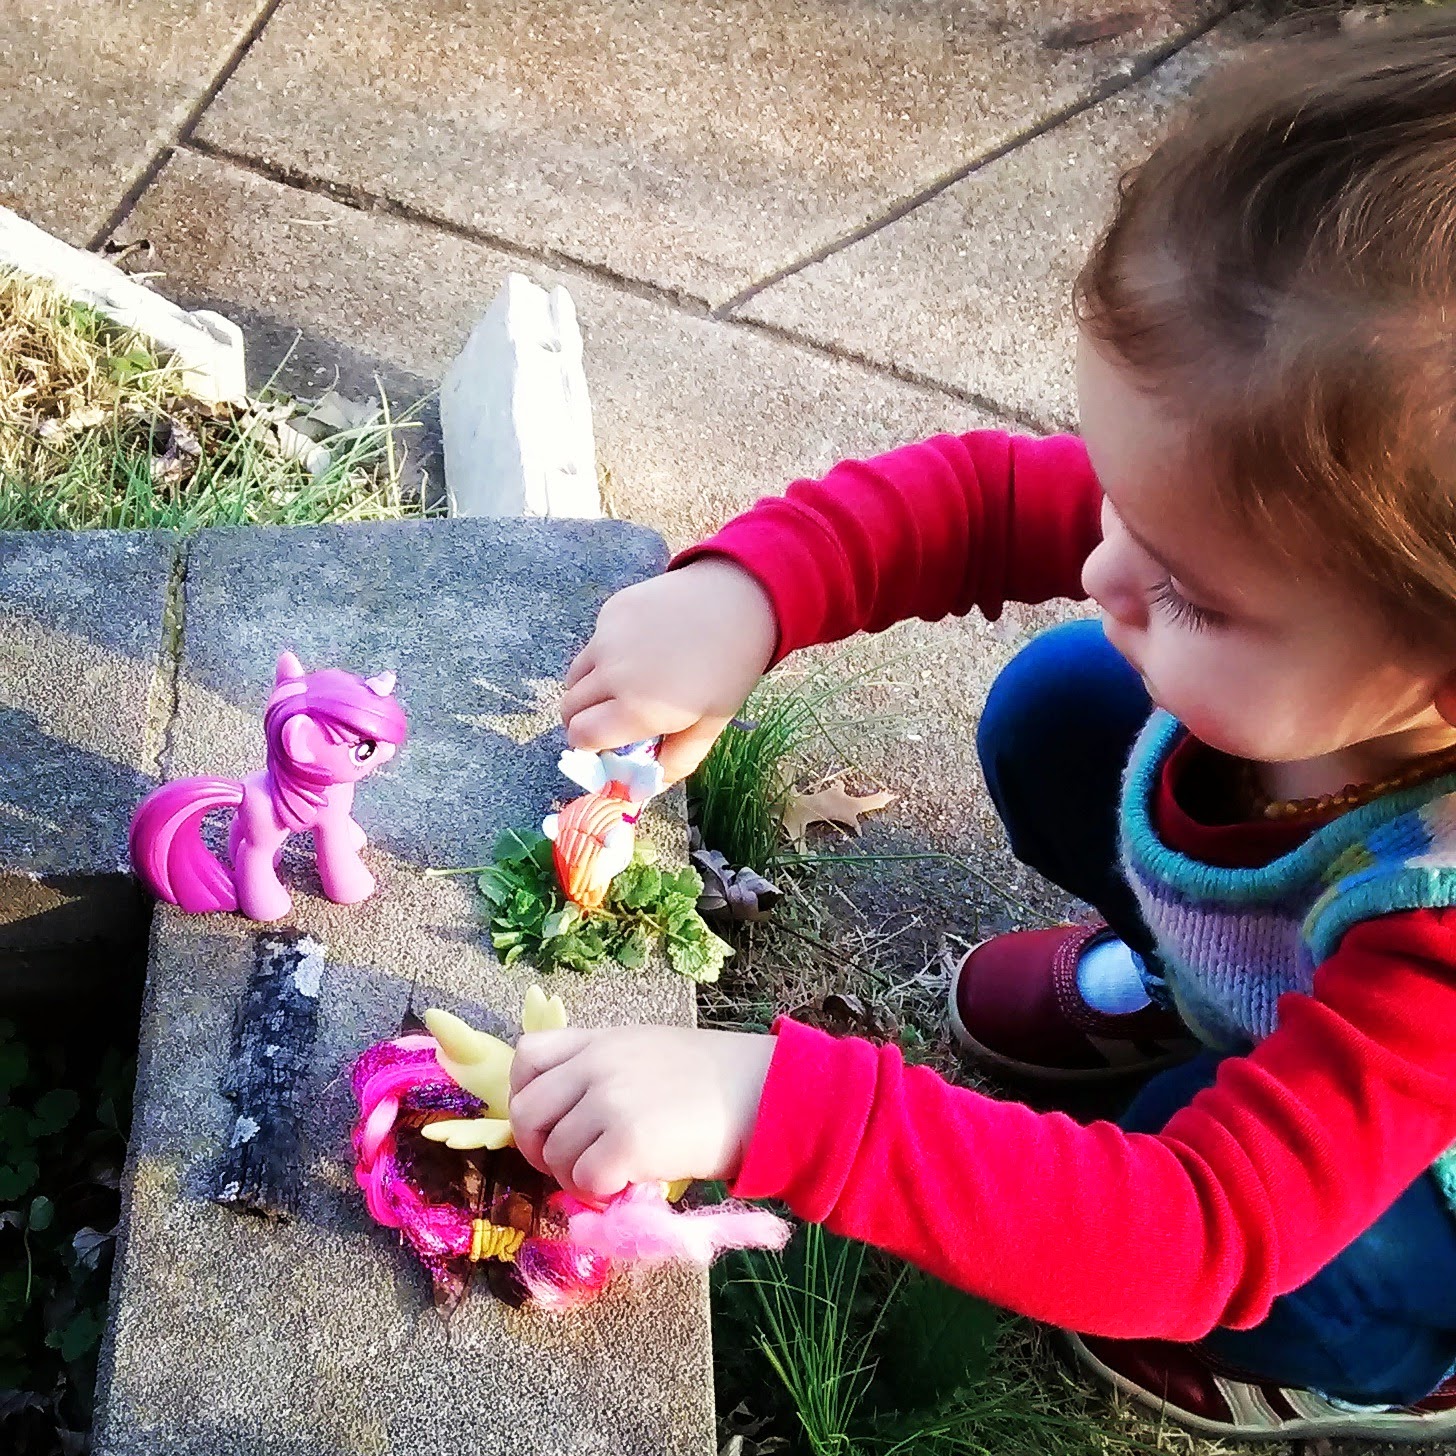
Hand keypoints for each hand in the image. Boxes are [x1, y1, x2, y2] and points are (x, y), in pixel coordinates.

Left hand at [509, 1024, 774, 1203]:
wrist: (764, 1093)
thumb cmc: (714, 1079)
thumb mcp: (648, 1051)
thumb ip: (603, 1072)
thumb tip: (569, 1123)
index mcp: (599, 1040)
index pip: (527, 1057)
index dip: (527, 1097)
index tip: (551, 1123)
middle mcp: (595, 1065)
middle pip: (527, 1114)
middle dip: (541, 1148)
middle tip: (576, 1164)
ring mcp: (608, 1101)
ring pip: (554, 1155)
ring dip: (576, 1177)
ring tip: (615, 1176)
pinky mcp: (626, 1141)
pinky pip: (584, 1181)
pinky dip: (600, 1194)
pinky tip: (630, 1185)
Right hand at [561, 558, 776, 782]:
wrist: (739, 599)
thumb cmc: (730, 668)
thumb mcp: (711, 722)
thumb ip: (677, 760)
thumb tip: (643, 790)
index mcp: (637, 709)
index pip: (581, 737)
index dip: (589, 747)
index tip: (605, 745)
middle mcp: (613, 674)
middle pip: (569, 708)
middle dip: (583, 721)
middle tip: (610, 720)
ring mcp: (607, 638)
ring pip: (575, 676)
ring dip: (588, 690)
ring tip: (622, 687)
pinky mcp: (611, 611)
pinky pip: (594, 644)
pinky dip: (605, 655)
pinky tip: (642, 647)